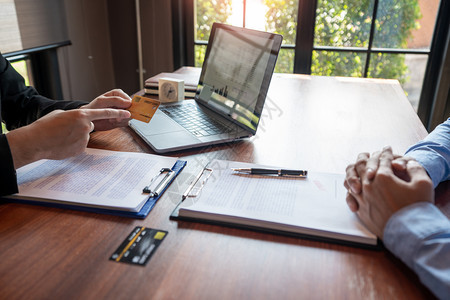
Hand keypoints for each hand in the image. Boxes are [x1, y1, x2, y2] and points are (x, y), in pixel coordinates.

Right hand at [6, 108, 130, 168]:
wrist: (37, 141)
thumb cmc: (45, 127)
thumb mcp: (61, 114)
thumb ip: (74, 115)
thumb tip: (78, 119)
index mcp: (81, 114)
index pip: (104, 113)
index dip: (117, 112)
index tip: (127, 112)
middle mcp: (86, 126)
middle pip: (90, 125)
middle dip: (81, 127)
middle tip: (67, 130)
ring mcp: (85, 138)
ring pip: (84, 136)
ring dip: (76, 136)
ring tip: (61, 137)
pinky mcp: (82, 148)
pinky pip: (81, 145)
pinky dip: (74, 145)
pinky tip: (63, 144)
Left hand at [80, 89, 131, 130]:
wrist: (89, 118)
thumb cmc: (94, 107)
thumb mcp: (102, 101)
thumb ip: (116, 100)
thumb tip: (129, 102)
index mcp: (118, 94)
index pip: (129, 99)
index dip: (127, 106)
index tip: (121, 110)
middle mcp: (122, 102)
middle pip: (132, 108)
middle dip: (123, 114)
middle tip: (115, 116)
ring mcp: (123, 111)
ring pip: (130, 116)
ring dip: (121, 119)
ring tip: (111, 118)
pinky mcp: (122, 119)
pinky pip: (126, 122)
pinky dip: (119, 124)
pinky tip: (112, 122)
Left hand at [345, 147, 433, 237]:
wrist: (410, 233)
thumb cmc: (417, 209)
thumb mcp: (423, 183)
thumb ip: (414, 168)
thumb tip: (407, 163)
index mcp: (383, 176)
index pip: (382, 159)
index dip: (386, 152)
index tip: (387, 149)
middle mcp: (368, 186)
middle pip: (362, 166)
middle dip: (367, 157)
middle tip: (371, 155)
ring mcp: (362, 198)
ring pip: (352, 179)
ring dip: (356, 171)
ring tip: (360, 168)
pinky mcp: (361, 210)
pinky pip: (350, 195)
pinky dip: (351, 188)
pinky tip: (355, 187)